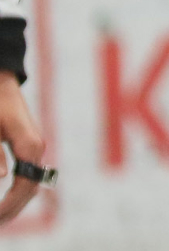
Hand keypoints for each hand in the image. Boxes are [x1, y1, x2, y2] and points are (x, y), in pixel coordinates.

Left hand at [0, 74, 44, 223]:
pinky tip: (8, 198)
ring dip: (18, 201)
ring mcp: (34, 146)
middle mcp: (36, 148)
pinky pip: (28, 173)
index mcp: (30, 145)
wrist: (0, 80)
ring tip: (2, 216)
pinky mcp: (29, 145)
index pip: (25, 184)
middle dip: (14, 208)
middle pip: (31, 187)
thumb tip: (1, 179)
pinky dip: (19, 189)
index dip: (10, 204)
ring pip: (31, 182)